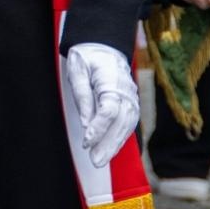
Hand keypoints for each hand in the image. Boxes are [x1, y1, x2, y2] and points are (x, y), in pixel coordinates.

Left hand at [65, 42, 140, 167]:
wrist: (103, 47)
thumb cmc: (87, 58)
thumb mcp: (77, 72)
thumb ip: (82, 97)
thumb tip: (86, 124)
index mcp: (113, 81)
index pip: (109, 110)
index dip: (98, 128)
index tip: (87, 142)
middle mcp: (127, 92)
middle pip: (120, 122)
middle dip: (107, 144)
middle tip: (95, 161)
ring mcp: (132, 99)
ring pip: (126, 127)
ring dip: (114, 145)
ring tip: (100, 160)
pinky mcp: (131, 104)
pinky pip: (127, 125)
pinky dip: (119, 139)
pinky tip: (110, 150)